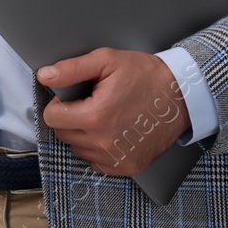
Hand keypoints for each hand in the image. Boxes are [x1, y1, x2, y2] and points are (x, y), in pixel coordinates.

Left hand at [37, 48, 190, 174]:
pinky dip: (98, 149)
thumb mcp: (106, 61)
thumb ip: (71, 69)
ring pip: (79, 149)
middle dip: (70, 118)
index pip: (52, 118)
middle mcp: (105, 143)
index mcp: (96, 117)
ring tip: (104, 115)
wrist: (181, 95)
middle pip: (63, 135)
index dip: (59, 104)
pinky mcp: (129, 167)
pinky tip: (112, 131)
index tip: (73, 97)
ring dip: (83, 134)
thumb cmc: (145, 75)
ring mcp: (117, 158)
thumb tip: (45, 76)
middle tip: (91, 103)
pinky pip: (97, 162)